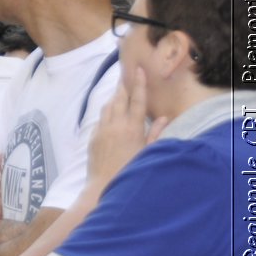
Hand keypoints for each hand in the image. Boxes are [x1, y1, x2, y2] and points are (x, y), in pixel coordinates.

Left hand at [87, 66, 166, 189]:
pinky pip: (100, 119)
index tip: (138, 70)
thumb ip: (155, 133)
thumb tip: (163, 117)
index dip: (138, 84)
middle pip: (119, 98)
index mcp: (132, 128)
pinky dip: (106, 111)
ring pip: (107, 107)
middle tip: (126, 74)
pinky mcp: (92, 137)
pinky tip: (110, 111)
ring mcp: (102, 130)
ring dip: (114, 97)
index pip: (136, 100)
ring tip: (119, 90)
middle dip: (123, 85)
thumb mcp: (148, 152)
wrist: (103, 185)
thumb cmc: (130, 170)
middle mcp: (115, 125)